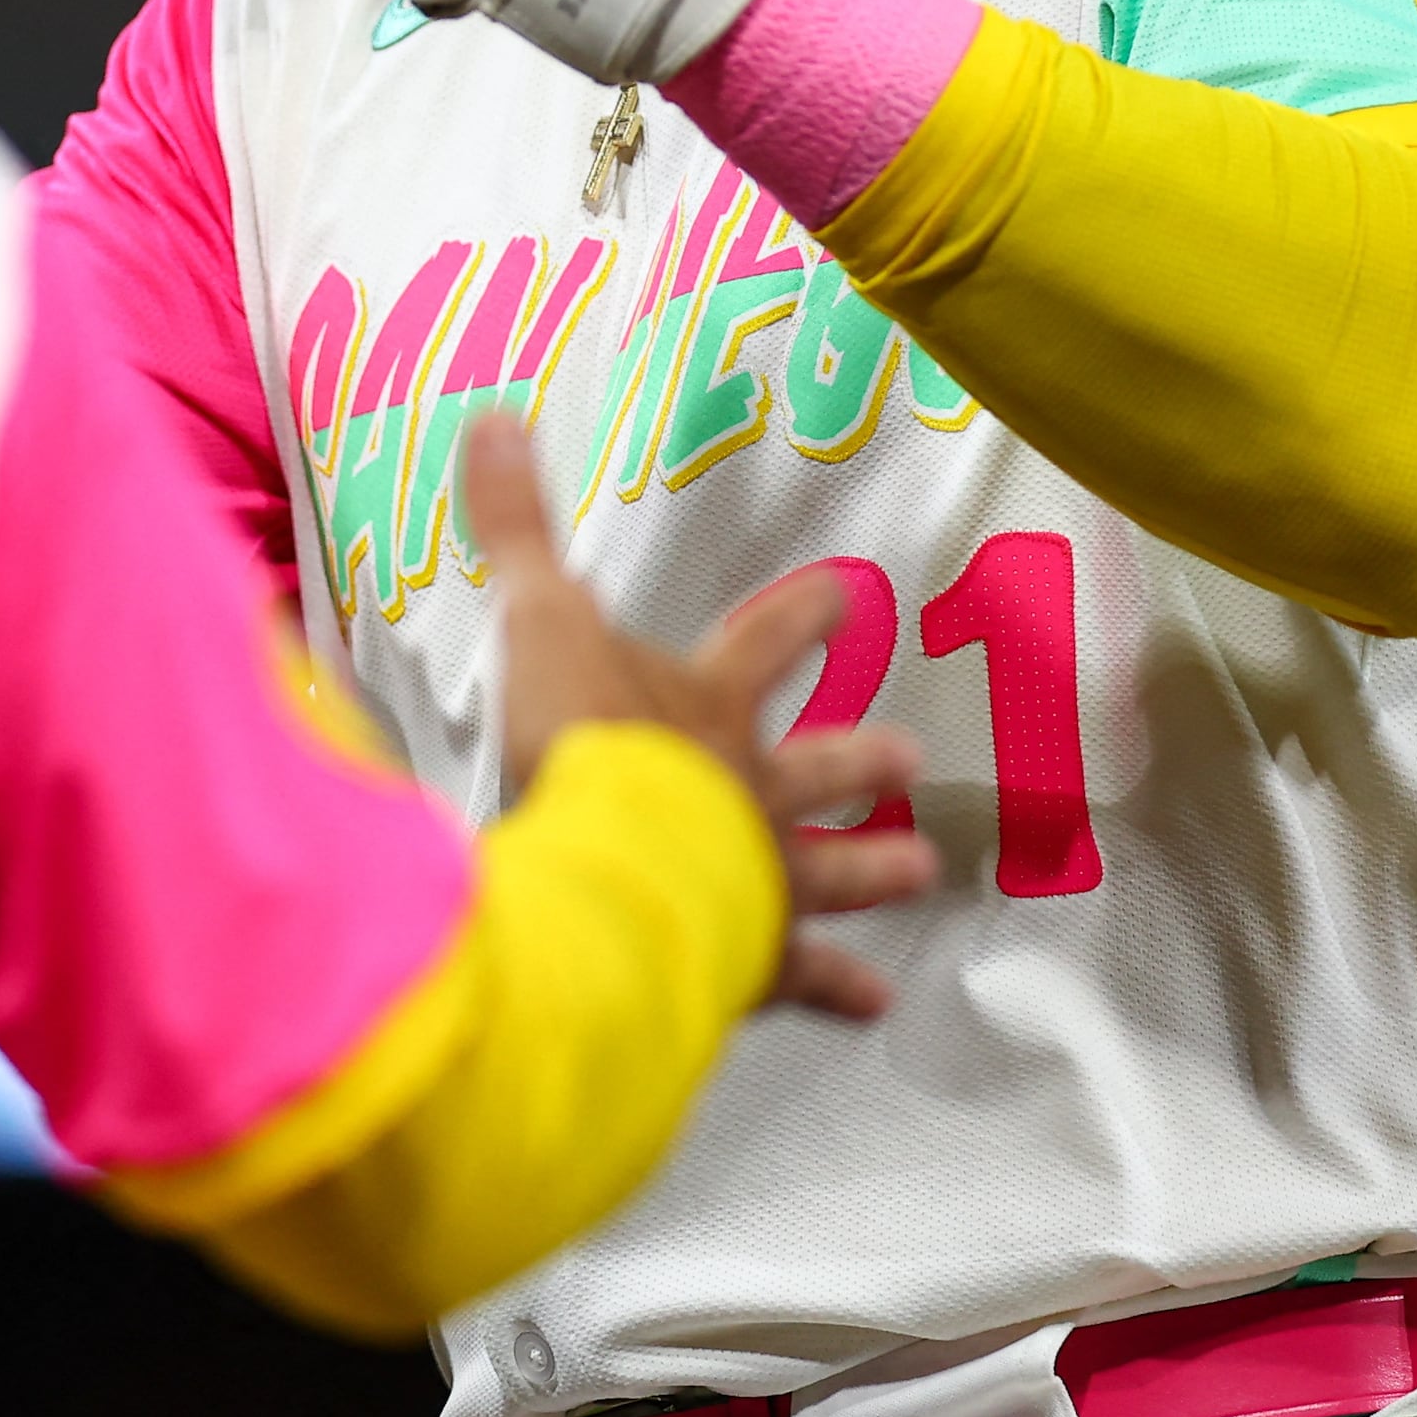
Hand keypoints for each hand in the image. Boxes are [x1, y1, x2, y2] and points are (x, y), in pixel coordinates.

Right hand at [454, 416, 937, 1016]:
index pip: (762, 642)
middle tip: (906, 756)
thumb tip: (494, 414)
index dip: (802, 618)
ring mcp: (762, 871)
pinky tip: (873, 1003)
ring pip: (835, 866)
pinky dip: (837, 990)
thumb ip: (516, 526)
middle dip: (860, 757)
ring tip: (923, 870)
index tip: (848, 599)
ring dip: (875, 866)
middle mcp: (751, 783)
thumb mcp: (537, 618)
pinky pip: (804, 976)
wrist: (615, 857)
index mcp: (706, 702)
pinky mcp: (752, 954)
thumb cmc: (578, 737)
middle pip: (819, 763)